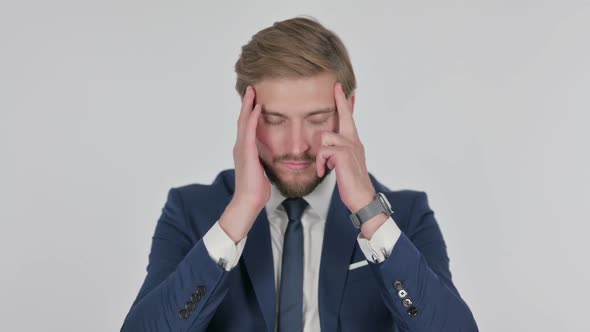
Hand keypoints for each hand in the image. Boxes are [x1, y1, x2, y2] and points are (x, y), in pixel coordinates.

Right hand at [220, 86, 270, 242]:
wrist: (249, 201)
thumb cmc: (257, 190)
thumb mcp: (262, 171)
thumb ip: (263, 161)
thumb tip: (270, 157)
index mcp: (244, 150)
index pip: (246, 127)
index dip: (249, 112)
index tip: (254, 99)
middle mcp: (240, 147)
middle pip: (242, 120)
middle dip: (246, 104)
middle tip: (251, 88)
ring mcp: (241, 148)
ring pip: (243, 122)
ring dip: (247, 106)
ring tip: (252, 92)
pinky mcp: (246, 152)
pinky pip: (249, 131)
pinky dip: (252, 118)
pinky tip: (257, 108)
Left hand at [315, 82, 375, 212]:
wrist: (362, 198)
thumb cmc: (352, 184)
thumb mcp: (343, 165)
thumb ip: (337, 154)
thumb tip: (326, 150)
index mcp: (354, 143)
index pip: (349, 119)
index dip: (345, 103)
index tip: (341, 88)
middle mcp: (354, 142)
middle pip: (345, 116)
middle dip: (340, 101)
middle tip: (336, 86)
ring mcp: (351, 147)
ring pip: (325, 136)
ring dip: (319, 154)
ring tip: (323, 167)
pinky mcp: (344, 155)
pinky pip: (323, 151)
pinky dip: (319, 162)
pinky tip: (323, 171)